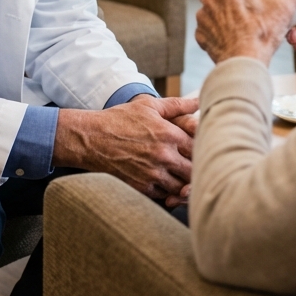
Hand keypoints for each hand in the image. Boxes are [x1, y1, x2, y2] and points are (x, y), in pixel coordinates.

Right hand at [54, 95, 197, 201]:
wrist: (92, 138)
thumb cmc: (120, 119)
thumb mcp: (148, 105)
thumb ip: (177, 105)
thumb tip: (198, 100)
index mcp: (169, 134)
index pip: (201, 148)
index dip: (203, 150)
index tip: (199, 149)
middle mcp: (164, 156)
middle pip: (194, 171)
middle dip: (196, 169)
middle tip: (194, 166)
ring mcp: (153, 174)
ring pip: (182, 188)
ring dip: (184, 184)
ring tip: (181, 177)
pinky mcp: (142, 187)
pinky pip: (165, 196)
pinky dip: (168, 192)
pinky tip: (165, 183)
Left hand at [195, 0, 295, 65]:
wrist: (245, 63)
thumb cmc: (261, 36)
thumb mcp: (284, 10)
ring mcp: (203, 18)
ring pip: (205, 8)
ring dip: (216, 11)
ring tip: (233, 18)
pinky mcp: (200, 35)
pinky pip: (204, 28)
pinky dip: (213, 30)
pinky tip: (227, 35)